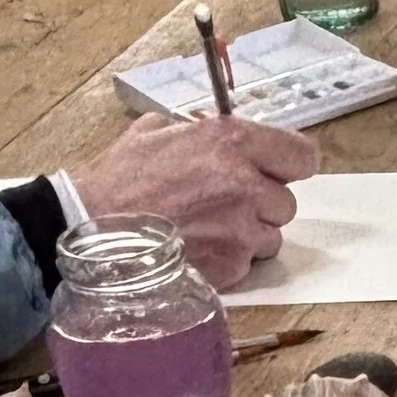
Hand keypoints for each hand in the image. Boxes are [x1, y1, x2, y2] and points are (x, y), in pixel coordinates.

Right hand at [66, 115, 316, 289]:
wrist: (94, 227)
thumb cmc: (121, 178)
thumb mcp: (157, 130)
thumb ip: (198, 130)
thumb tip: (214, 133)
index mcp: (233, 141)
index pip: (302, 156)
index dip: (290, 166)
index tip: (277, 171)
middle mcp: (245, 184)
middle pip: (286, 203)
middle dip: (262, 205)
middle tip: (227, 204)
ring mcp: (240, 230)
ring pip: (270, 238)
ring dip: (248, 236)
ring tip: (209, 229)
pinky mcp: (231, 266)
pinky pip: (247, 264)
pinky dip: (230, 260)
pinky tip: (199, 249)